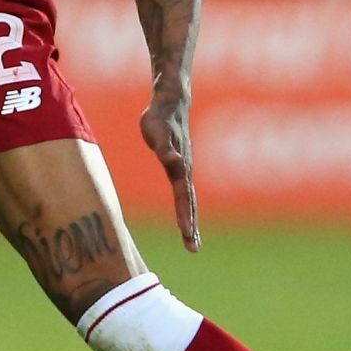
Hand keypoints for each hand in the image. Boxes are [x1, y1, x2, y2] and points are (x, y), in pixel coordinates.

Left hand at [139, 96, 200, 252]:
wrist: (171, 101)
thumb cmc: (160, 117)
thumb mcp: (157, 132)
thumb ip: (164, 148)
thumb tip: (172, 161)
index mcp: (179, 167)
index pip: (183, 198)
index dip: (185, 217)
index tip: (188, 236)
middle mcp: (184, 171)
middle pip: (189, 204)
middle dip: (191, 227)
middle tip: (193, 249)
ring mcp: (183, 169)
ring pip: (189, 200)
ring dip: (191, 221)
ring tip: (192, 241)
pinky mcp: (179, 165)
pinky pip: (184, 192)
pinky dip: (186, 208)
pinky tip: (187, 217)